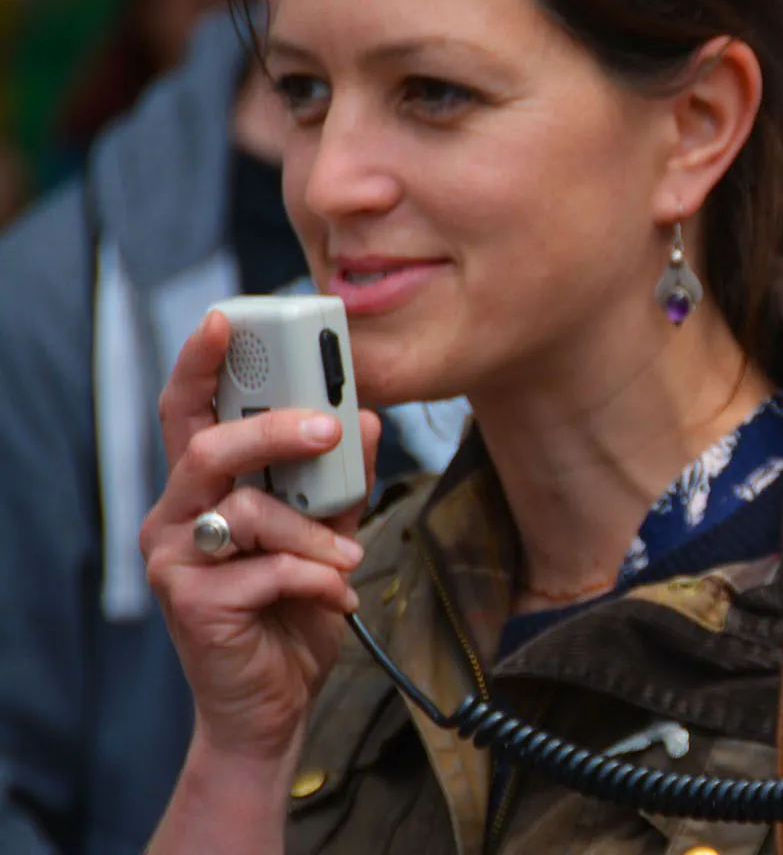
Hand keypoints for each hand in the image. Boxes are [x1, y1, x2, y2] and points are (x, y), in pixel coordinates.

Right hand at [140, 310, 380, 767]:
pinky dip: (315, 580)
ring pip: (247, 513)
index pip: (189, 412)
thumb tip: (364, 418)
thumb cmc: (291, 612)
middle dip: (276, 431)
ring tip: (348, 560)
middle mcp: (176, 518)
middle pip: (210, 448)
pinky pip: (265, 572)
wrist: (272, 706)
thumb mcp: (327, 536)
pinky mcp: (192, 606)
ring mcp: (177, 562)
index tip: (229, 318)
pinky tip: (335, 596)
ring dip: (315, 533)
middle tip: (331, 429)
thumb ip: (340, 482)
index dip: (200, 362)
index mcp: (203, 491)